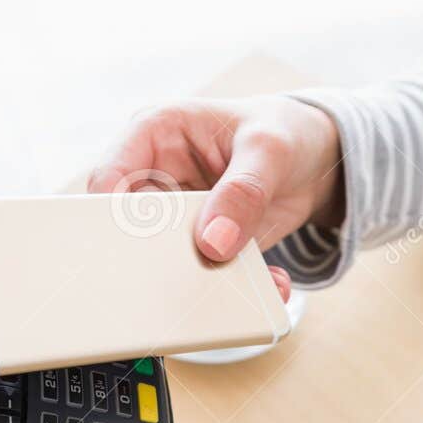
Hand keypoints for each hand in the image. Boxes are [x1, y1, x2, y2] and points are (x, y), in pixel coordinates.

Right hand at [88, 95, 344, 294]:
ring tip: (237, 288)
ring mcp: (177, 220)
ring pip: (165, 263)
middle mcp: (156, 180)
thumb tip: (212, 243)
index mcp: (153, 135)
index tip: (136, 248)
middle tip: (184, 280)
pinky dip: (238, 290)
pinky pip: (207, 278)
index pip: (109, 177)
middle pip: (129, 230)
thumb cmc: (281, 132)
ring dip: (201, 282)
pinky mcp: (202, 249)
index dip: (112, 215)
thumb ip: (242, 192)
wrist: (313, 161)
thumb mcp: (269, 150)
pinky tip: (272, 285)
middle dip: (154, 260)